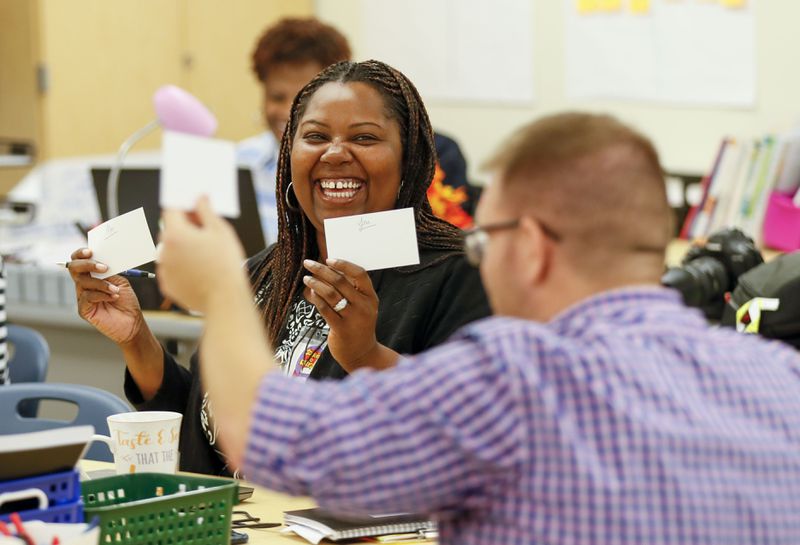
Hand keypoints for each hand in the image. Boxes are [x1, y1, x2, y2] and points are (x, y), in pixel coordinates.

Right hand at [67, 247, 144, 344]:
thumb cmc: (126, 301)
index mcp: (91, 276)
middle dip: (87, 264)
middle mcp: (84, 285)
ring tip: (115, 290)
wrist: (132, 322)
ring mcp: (82, 297)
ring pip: (83, 282)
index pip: (78, 260)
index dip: (80, 254)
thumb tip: (102, 260)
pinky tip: (113, 297)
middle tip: (103, 267)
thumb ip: (110, 271)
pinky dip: (102, 295)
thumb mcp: (120, 281)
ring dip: (102, 284)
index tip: (90, 251)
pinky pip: (87, 297)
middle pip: (73, 268)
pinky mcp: (83, 309)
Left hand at [158, 196, 247, 313]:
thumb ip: (206, 210)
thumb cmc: (225, 265)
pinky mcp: (167, 285)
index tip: (195, 210)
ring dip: (182, 249)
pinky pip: (172, 270)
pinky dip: (182, 268)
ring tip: (205, 257)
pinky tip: (199, 271)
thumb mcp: (220, 231)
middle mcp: (163, 251)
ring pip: (170, 251)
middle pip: (170, 231)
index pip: (171, 210)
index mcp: (175, 234)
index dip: (184, 207)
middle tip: (205, 234)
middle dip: (184, 229)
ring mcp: (164, 270)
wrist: (225, 299)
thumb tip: (199, 199)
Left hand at [302, 258, 396, 370]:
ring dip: (316, 284)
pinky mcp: (341, 329)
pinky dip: (316, 299)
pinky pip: (325, 309)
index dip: (344, 265)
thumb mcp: (360, 307)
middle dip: (322, 270)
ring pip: (331, 294)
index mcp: (370, 297)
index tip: (329, 259)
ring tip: (307, 279)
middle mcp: (364, 306)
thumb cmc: (358, 325)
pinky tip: (311, 293)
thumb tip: (326, 272)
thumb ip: (349, 291)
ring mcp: (353, 318)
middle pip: (341, 281)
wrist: (362, 353)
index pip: (360, 274)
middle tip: (309, 264)